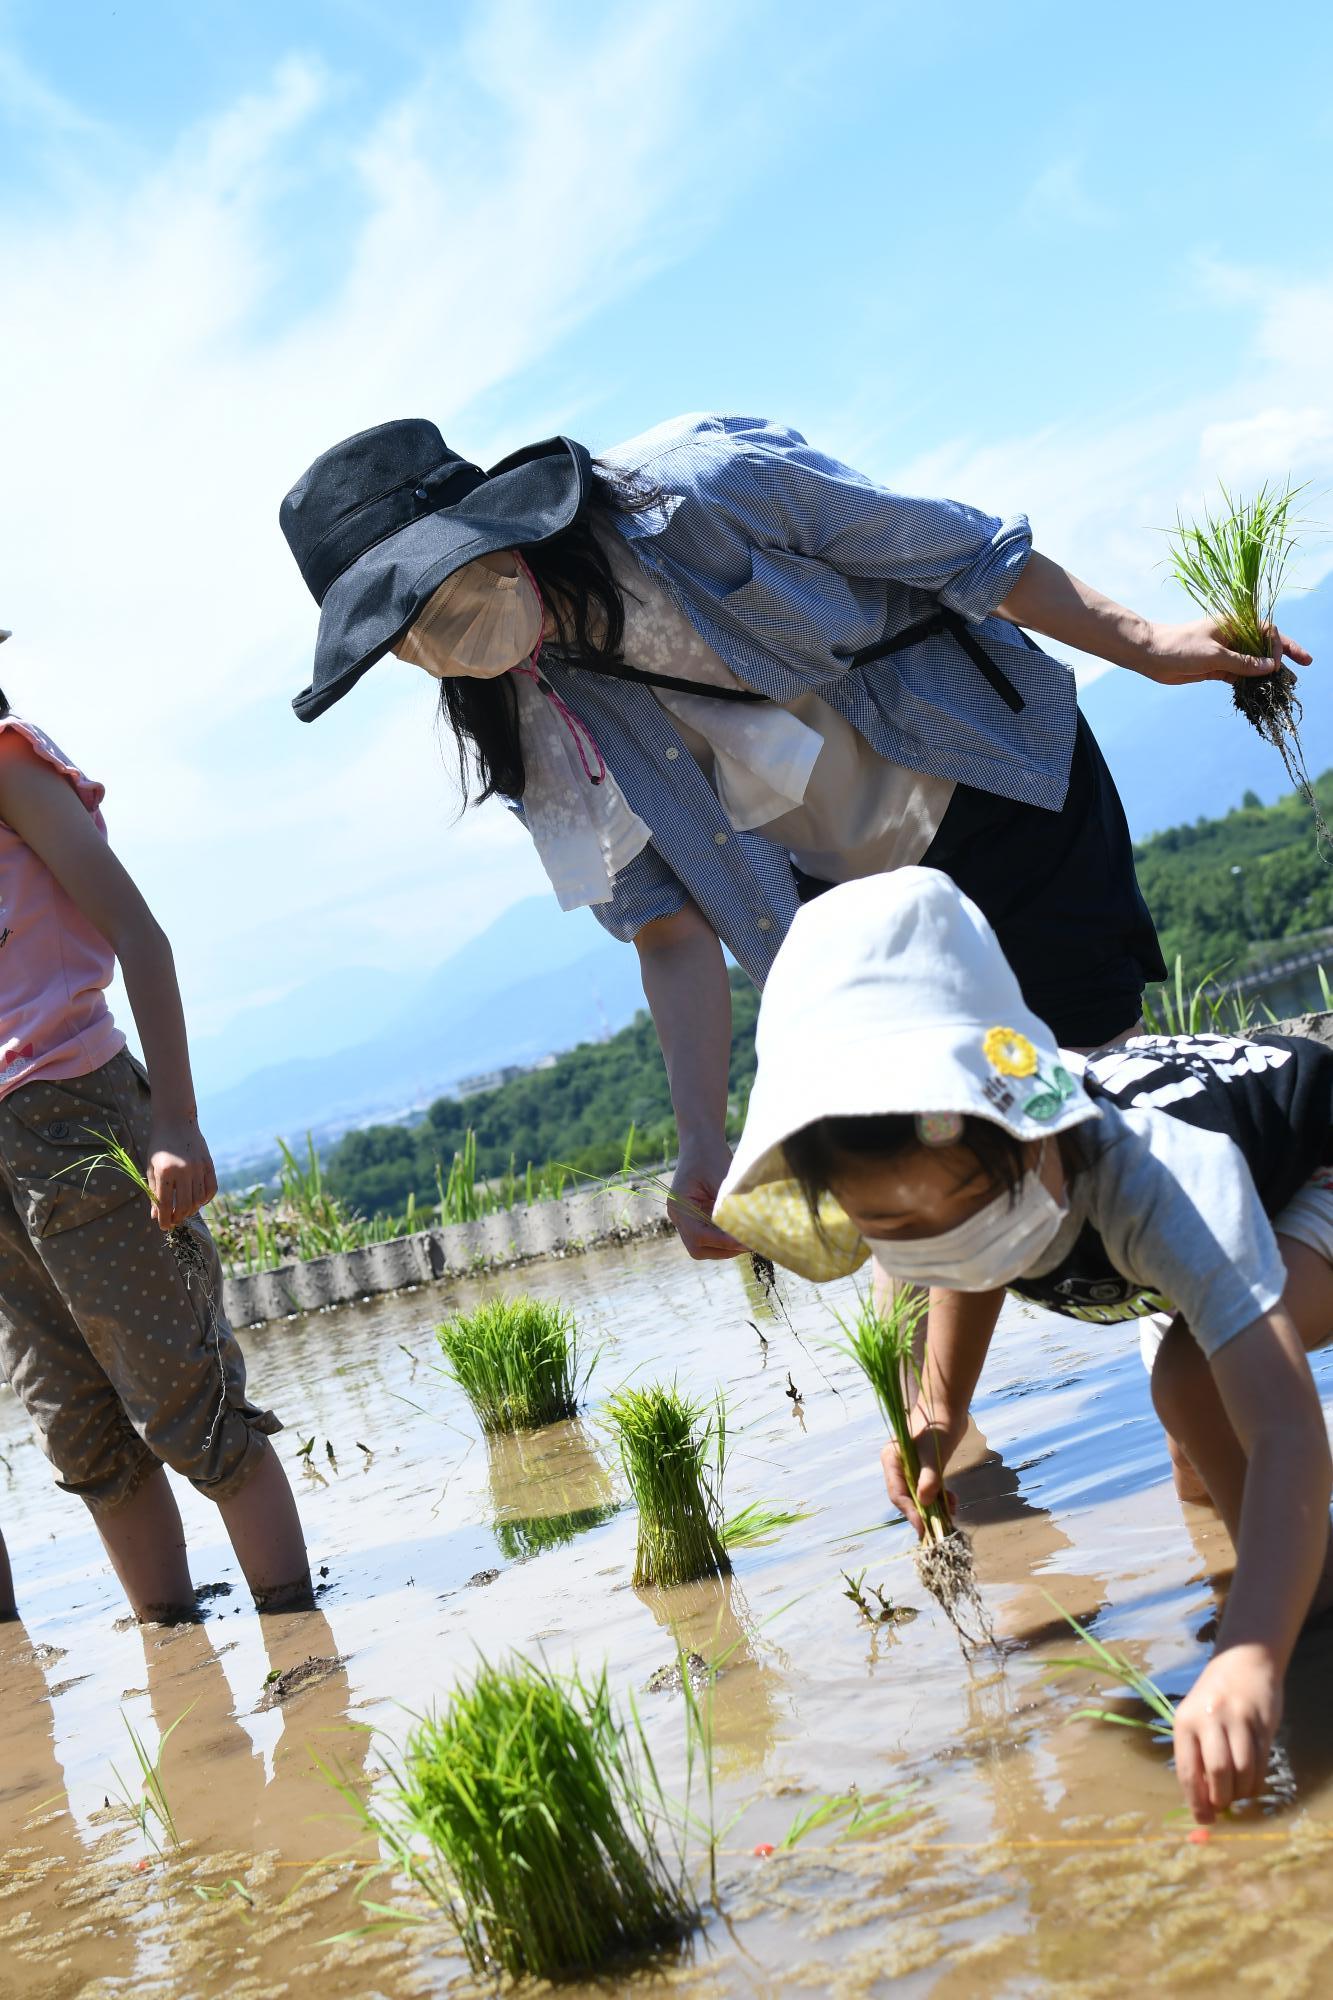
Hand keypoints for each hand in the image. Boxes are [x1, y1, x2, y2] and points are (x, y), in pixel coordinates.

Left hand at [147, 1115, 217, 1230]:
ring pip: (198, 1199)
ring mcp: (198, 1167)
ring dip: (191, 1210)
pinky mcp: (209, 1164)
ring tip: (184, 1211)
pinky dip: (206, 1199)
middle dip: (179, 1217)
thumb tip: (156, 1216)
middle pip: (184, 1205)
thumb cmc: (159, 1146)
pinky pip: (211, 1188)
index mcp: (165, 1172)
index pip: (166, 1204)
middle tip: (174, 1220)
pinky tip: (198, 1201)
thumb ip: (154, 1192)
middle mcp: (183, 1171)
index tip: (163, 1227)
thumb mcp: (151, 1168)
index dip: (164, 1219)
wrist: (176, 1121)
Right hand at [668, 1137, 743, 1260]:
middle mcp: (679, 1215)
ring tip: (748, 1240)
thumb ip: (733, 1203)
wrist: (701, 1139)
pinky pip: (709, 1235)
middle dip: (723, 1250)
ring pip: (703, 1245)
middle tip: (748, 1244)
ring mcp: (687, 1217)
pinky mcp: (697, 1215)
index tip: (745, 1241)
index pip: (699, 1236)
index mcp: (679, 1205)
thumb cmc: (710, 1154)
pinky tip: (742, 1232)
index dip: (723, 1242)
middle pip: (697, 1248)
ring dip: (725, 1246)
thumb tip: (754, 1226)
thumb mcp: (723, 1177)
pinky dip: (725, 1238)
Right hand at [881, 1400, 968, 1534]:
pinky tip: (953, 1501)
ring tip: (951, 1512)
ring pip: (920, 1495)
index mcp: (891, 1460)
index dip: (910, 1512)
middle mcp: (898, 1466)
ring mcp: (911, 1467)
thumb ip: (929, 1478)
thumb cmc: (937, 1427)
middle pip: (907, 1497)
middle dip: (923, 1513)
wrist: (949, 1407)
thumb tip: (925, 1503)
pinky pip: (930, 1488)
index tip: (924, 1528)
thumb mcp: (933, 1453)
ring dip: (934, 1506)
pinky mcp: (925, 1467)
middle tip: (939, 1528)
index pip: (897, 1493)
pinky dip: (940, 1497)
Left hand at [1133, 618, 1311, 687]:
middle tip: (1306, 665)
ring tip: (1284, 686)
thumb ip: (1243, 663)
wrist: (1150, 655)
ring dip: (1267, 673)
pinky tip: (1261, 692)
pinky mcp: (1216, 668)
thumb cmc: (1180, 647)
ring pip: (1254, 663)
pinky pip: (1240, 675)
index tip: (1280, 662)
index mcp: (1235, 624)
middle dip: (1284, 656)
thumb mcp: (1214, 655)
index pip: (1268, 631)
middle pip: (1265, 647)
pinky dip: (1250, 683)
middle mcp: (1234, 637)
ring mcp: (1226, 653)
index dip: (1281, 644)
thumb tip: (1271, 668)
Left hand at [1173, 1644, 1281, 1822]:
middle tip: (1224, 1805)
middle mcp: (1209, 1718)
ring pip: (1243, 1770)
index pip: (1188, 1770)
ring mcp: (1238, 1719)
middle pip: (1218, 1772)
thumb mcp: (1193, 1718)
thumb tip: (1202, 1802)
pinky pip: (1261, 1762)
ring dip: (1242, 1792)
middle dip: (1222, 1798)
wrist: (1243, 1662)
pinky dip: (1257, 1781)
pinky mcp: (1262, 1722)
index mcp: (1185, 1721)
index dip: (1196, 1801)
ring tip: (1239, 1793)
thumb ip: (1196, 1754)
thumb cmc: (1212, 1699)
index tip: (1204, 1820)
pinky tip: (1252, 1782)